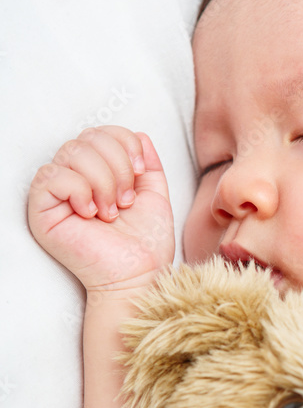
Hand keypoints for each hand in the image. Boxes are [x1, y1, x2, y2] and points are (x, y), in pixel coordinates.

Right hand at [28, 126, 174, 294]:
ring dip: (102, 180)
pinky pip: (52, 175)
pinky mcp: (42, 211)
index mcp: (98, 173)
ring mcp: (56, 194)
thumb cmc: (145, 243)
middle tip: (126, 200)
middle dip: (117, 165)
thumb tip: (140, 136)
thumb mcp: (155, 194)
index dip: (125, 143)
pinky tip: (90, 214)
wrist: (139, 274)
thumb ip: (148, 164)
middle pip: (88, 137)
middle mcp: (74, 179)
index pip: (102, 133)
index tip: (140, 172)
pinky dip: (79, 190)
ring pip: (72, 151)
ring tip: (111, 211)